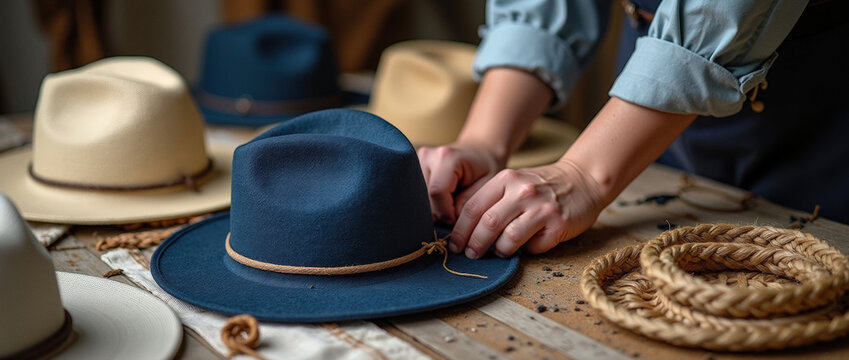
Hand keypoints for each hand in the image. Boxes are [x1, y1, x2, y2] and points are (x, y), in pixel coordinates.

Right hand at [417, 143, 505, 225]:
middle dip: (439, 212)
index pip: (437, 193)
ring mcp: (417, 161)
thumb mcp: (487, 186)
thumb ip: (469, 203)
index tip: (458, 219)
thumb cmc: (485, 170)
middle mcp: (427, 156)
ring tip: (449, 204)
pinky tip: (440, 200)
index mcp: (447, 157)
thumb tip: (451, 219)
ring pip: (417, 198)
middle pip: (424, 197)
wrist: (478, 152)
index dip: (446, 213)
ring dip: (433, 208)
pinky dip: (428, 203)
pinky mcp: (412, 167)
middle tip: (455, 213)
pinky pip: (416, 194)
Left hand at [449, 159, 605, 257]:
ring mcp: (541, 207)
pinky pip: (534, 246)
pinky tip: (529, 244)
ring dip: (499, 250)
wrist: (582, 179)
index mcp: (506, 179)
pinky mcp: (558, 223)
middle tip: (471, 255)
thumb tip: (465, 229)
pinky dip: (527, 250)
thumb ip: (492, 200)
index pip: (473, 207)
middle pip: (487, 224)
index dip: (460, 230)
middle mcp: (522, 191)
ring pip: (508, 238)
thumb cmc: (542, 186)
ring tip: (499, 252)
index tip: (455, 244)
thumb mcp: (513, 183)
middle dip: (475, 244)